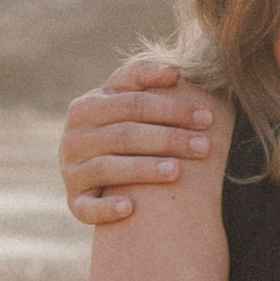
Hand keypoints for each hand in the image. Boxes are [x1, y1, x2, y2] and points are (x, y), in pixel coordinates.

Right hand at [60, 58, 227, 226]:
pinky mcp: (75, 202)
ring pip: (108, 167)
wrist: (94, 169)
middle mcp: (74, 137)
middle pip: (125, 134)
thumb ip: (144, 79)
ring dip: (144, 169)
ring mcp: (72, 170)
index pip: (133, 103)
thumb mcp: (126, 98)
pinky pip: (87, 207)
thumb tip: (175, 72)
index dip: (172, 108)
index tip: (208, 117)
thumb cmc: (121, 127)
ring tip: (177, 171)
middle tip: (204, 147)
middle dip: (168, 139)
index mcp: (86, 106)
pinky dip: (105, 208)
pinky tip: (130, 208)